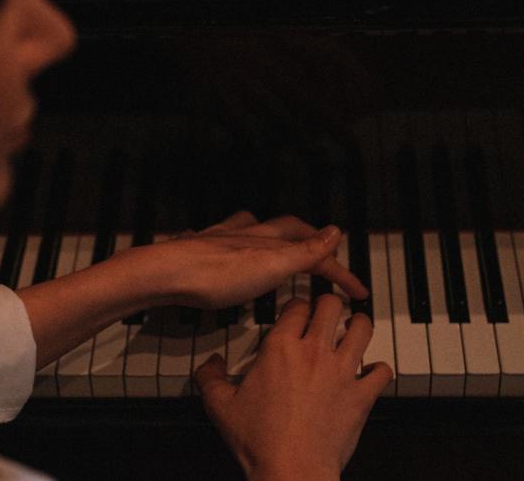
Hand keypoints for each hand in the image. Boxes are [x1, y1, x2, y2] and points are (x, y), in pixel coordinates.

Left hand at [109, 211, 369, 310]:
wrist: (164, 273)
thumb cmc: (216, 275)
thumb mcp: (271, 266)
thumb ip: (304, 251)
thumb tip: (337, 231)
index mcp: (269, 239)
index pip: (315, 251)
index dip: (339, 271)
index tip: (359, 293)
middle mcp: (247, 233)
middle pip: (286, 231)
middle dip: (309, 242)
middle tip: (324, 259)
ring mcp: (220, 239)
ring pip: (253, 230)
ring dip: (273, 240)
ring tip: (280, 252)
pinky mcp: (197, 249)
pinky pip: (223, 239)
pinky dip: (236, 244)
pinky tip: (228, 254)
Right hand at [193, 295, 392, 480]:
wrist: (291, 470)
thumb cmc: (259, 440)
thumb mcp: (220, 406)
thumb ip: (210, 379)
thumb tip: (209, 365)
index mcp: (280, 348)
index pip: (296, 306)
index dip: (297, 303)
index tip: (297, 308)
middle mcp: (314, 352)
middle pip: (332, 306)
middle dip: (330, 303)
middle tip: (328, 309)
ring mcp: (342, 372)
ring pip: (362, 329)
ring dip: (360, 325)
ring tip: (356, 326)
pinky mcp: (360, 396)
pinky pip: (381, 372)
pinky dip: (379, 370)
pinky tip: (372, 372)